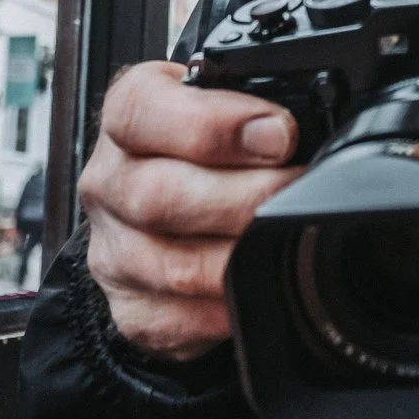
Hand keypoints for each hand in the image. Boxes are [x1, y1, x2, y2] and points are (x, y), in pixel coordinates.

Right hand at [76, 62, 298, 361]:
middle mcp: (110, 182)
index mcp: (128, 115)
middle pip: (159, 197)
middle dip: (244, 197)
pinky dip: (228, 309)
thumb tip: (309, 119)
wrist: (165, 199)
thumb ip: (254, 97)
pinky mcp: (131, 308)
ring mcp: (114, 251)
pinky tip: (257, 285)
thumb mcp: (222, 96)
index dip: (214, 124)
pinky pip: (177, 322)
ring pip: (173, 267)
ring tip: (286, 239)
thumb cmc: (205, 142)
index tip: (278, 134)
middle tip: (296, 190)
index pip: (142, 111)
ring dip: (241, 256)